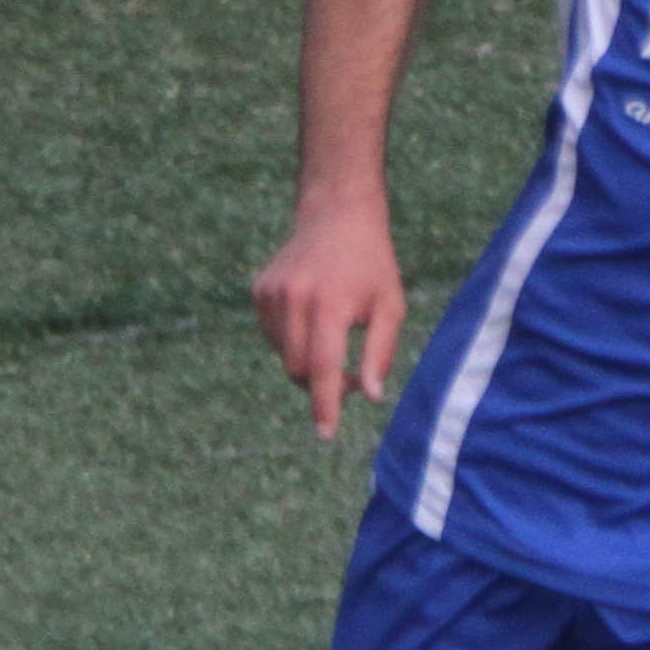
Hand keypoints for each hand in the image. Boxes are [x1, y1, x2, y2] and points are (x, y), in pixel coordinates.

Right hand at [252, 205, 407, 438]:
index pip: (322, 366)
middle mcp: (294, 298)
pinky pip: (273, 336)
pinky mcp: (259, 291)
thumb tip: (372, 397)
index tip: (325, 434)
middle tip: (352, 376)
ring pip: (283, 356)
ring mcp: (271, 294)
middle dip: (321, 384)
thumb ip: (380, 352)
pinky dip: (293, 340)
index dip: (324, 403)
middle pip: (297, 369)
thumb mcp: (390, 306)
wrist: (336, 214)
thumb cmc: (371, 265)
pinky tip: (313, 314)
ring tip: (334, 334)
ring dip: (307, 361)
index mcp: (329, 303)